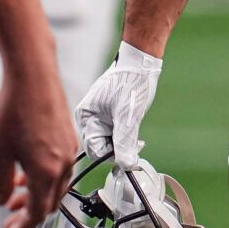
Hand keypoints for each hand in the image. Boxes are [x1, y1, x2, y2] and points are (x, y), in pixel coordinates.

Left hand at [0, 67, 76, 227]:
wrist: (33, 74)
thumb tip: (2, 198)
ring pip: (56, 185)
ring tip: (15, 195)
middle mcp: (64, 163)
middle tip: (9, 218)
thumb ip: (1, 181)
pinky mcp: (69, 136)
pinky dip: (44, 177)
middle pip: (50, 203)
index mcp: (47, 172)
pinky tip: (27, 169)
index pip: (37, 214)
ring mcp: (69, 149)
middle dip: (29, 214)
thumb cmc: (14, 108)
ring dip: (37, 195)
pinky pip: (60, 168)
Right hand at [77, 41, 162, 166]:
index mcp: (86, 116)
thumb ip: (125, 142)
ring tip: (137, 137)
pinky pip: (114, 131)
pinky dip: (124, 133)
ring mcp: (99, 114)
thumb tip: (127, 165)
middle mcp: (89, 117)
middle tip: (136, 144)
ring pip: (109, 140)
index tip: (129, 154)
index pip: (94, 149)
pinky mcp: (108, 112)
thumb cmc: (132, 83)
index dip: (112, 155)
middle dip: (118, 148)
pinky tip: (134, 128)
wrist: (141, 62)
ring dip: (123, 141)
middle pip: (101, 146)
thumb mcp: (128, 116)